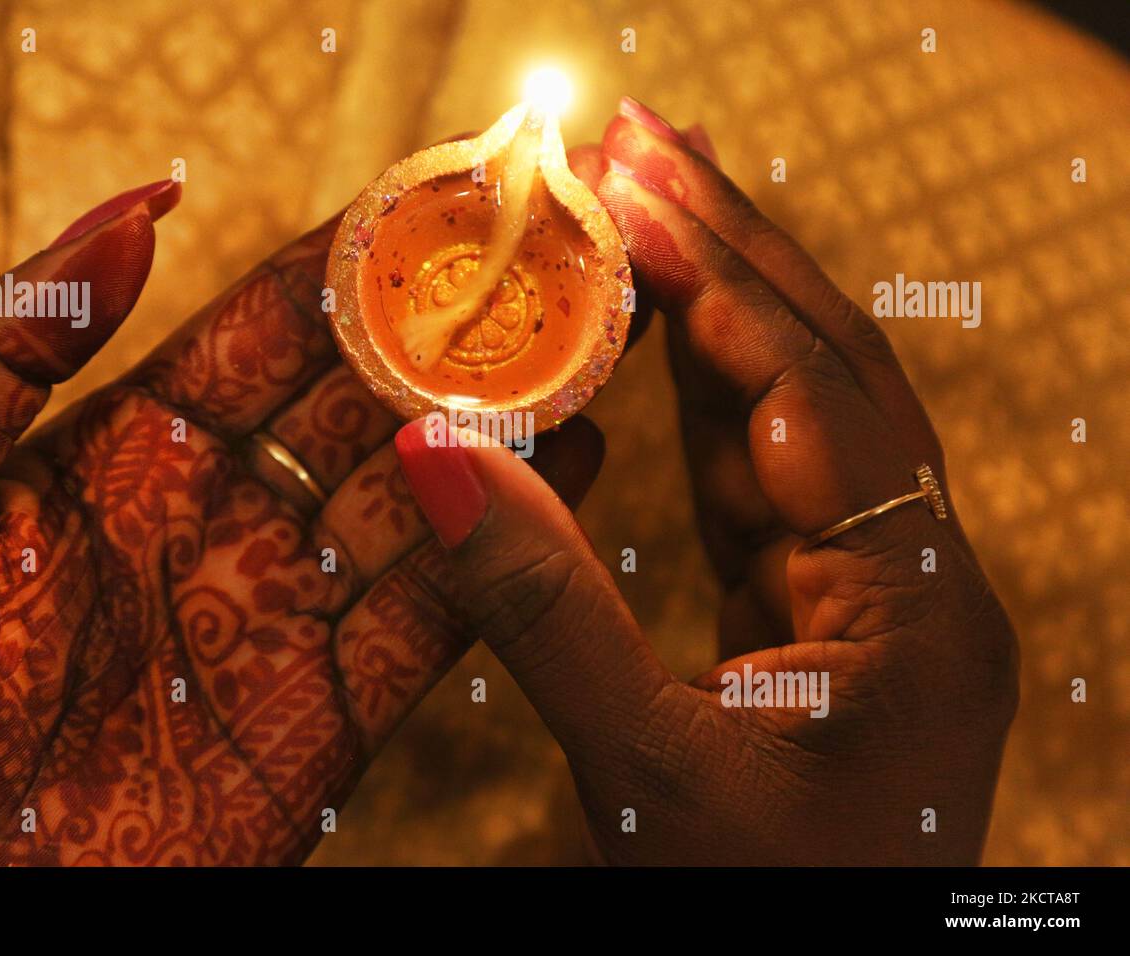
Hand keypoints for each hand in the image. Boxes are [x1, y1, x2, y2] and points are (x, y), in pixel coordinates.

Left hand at [0, 178, 602, 863]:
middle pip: (362, 408)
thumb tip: (141, 205)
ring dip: (496, 433)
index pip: (265, 333)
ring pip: (420, 502)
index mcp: (132, 449)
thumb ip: (16, 336)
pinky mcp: (328, 713)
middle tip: (540, 274)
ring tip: (578, 361)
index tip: (429, 209)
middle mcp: (227, 517)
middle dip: (446, 342)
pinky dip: (509, 554)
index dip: (344, 271)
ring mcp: (284, 612)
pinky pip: (437, 619)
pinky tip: (570, 481)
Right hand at [394, 99, 1018, 864]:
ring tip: (649, 201)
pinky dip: (706, 402)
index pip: (814, 397)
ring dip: (721, 306)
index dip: (714, 282)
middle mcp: (918, 579)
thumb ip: (545, 610)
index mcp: (917, 610)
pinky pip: (764, 485)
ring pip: (799, 419)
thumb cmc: (757, 914)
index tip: (624, 184)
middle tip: (644, 135)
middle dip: (733, 247)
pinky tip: (664, 337)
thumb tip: (434, 456)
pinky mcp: (823, 616)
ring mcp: (876, 594)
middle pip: (829, 372)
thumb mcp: (645, 772)